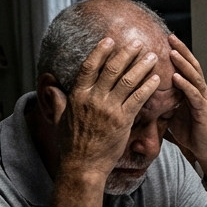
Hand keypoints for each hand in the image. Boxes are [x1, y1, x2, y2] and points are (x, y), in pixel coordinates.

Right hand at [50, 37, 159, 179]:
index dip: (100, 51)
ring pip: (127, 81)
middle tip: (137, 42)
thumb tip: (50, 86)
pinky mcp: (122, 120)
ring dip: (141, 66)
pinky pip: (138, 99)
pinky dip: (148, 87)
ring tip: (151, 56)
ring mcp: (108, 109)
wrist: (82, 166)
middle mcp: (92, 99)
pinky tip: (156, 79)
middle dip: (126, 53)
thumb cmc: (71, 145)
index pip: (90, 67)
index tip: (110, 40)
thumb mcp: (59, 119)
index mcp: (77, 96)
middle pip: (112, 69)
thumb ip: (57, 100)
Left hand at [168, 35, 206, 180]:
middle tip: (170, 37)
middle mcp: (201, 92)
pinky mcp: (204, 112)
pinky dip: (185, 85)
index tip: (166, 40)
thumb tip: (146, 96)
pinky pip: (194, 95)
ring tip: (172, 52)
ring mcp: (204, 101)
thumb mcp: (174, 115)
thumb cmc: (192, 134)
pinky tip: (176, 77)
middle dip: (181, 51)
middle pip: (192, 66)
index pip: (186, 67)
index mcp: (194, 91)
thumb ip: (165, 103)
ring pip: (194, 77)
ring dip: (183, 64)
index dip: (178, 53)